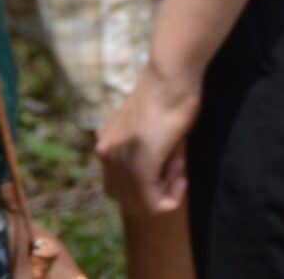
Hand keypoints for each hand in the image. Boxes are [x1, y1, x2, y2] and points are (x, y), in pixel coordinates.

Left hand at [95, 57, 200, 218]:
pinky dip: (172, 196)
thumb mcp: (144, 130)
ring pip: (139, 205)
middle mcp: (104, 152)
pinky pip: (152, 202)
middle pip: (126, 200)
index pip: (119, 187)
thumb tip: (151, 179)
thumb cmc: (166, 98)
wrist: (170, 79)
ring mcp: (118, 159)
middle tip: (172, 170)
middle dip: (153, 195)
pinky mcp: (137, 164)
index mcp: (104, 144)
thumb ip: (138, 152)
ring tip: (176, 166)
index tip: (166, 165)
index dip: (148, 186)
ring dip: (163, 195)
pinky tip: (179, 171)